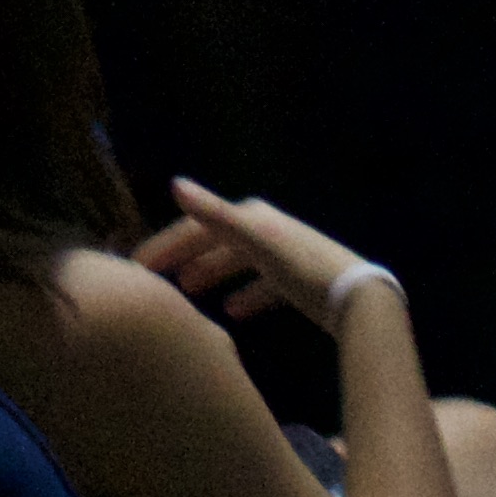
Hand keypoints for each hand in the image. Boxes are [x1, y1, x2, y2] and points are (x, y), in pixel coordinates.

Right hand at [131, 176, 379, 336]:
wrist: (357, 296)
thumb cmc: (302, 267)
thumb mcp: (256, 240)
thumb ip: (215, 214)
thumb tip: (175, 183)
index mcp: (253, 217)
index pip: (198, 225)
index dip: (168, 243)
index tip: (138, 265)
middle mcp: (266, 229)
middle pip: (216, 240)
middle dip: (186, 256)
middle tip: (156, 279)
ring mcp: (284, 255)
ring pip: (237, 261)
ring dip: (212, 272)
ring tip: (189, 291)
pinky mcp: (298, 280)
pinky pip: (262, 285)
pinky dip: (245, 294)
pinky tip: (233, 312)